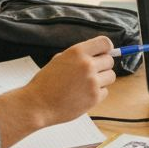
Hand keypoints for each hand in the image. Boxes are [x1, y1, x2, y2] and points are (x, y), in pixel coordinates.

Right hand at [0, 36, 116, 147]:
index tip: (103, 53)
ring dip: (102, 79)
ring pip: (111, 76)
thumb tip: (96, 54)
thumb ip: (78, 56)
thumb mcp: (59, 60)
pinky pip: (105, 91)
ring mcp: (92, 82)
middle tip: (91, 72)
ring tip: (86, 83)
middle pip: (110, 60)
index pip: (105, 43)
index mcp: (77, 52)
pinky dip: (97, 93)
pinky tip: (83, 94)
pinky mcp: (95, 97)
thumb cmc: (45, 83)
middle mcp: (87, 65)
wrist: (38, 104)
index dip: (106, 48)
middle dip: (102, 65)